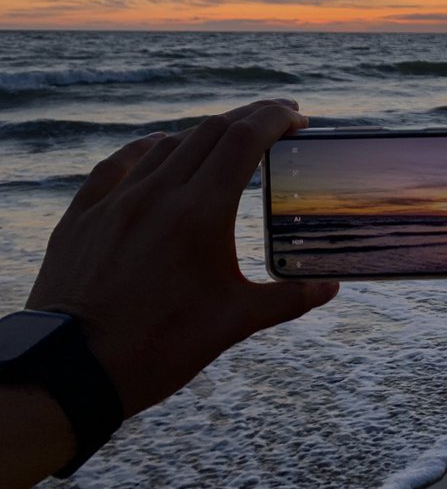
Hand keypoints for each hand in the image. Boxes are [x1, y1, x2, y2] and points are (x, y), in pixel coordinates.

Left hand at [25, 98, 337, 418]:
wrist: (75, 371)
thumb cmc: (160, 348)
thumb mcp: (234, 323)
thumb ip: (288, 299)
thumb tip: (330, 288)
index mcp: (201, 214)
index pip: (245, 140)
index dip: (276, 119)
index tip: (298, 117)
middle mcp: (159, 195)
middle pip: (211, 131)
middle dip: (250, 118)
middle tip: (277, 119)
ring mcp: (117, 202)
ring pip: (168, 144)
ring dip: (206, 133)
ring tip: (228, 139)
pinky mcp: (84, 216)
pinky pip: (118, 164)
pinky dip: (147, 147)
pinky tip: (158, 144)